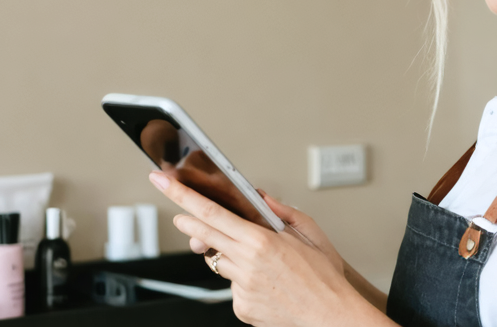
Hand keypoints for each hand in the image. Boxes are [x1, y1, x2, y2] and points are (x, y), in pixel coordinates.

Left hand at [149, 171, 389, 326]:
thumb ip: (282, 211)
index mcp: (260, 241)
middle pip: (203, 236)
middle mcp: (246, 265)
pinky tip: (268, 285)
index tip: (164, 183)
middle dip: (187, 223)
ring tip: (263, 263)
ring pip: (220, 263)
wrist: (332, 316)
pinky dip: (245, 282)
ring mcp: (240, 289)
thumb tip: (260, 198)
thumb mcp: (311, 233)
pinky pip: (233, 287)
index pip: (211, 213)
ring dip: (231, 257)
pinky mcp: (241, 308)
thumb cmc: (326, 278)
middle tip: (180, 216)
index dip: (182, 197)